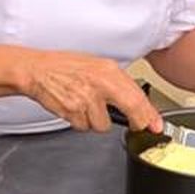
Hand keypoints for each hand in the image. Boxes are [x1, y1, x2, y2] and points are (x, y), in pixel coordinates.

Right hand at [17, 50, 161, 133]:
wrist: (38, 70)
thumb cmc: (65, 67)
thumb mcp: (96, 66)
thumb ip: (116, 83)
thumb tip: (136, 102)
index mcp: (108, 70)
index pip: (137, 94)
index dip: (149, 113)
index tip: (156, 124)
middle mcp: (101, 83)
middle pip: (131, 108)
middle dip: (137, 122)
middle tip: (137, 126)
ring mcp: (87, 98)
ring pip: (103, 124)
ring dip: (96, 120)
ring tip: (85, 105)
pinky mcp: (73, 111)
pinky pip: (84, 127)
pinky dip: (80, 122)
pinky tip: (74, 107)